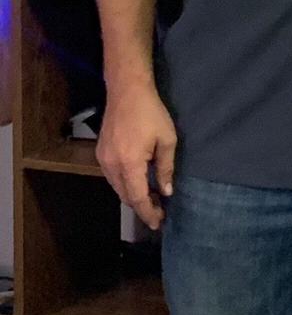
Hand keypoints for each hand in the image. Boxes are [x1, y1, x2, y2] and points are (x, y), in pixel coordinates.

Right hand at [98, 83, 176, 229]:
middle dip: (142, 207)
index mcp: (130, 163)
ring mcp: (103, 159)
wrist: (126, 91)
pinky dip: (125, 185)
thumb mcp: (167, 140)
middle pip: (125, 196)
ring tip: (152, 199)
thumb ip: (166, 168)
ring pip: (117, 188)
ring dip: (133, 196)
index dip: (148, 213)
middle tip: (160, 212)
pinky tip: (138, 183)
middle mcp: (112, 165)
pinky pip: (113, 177)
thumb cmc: (151, 113)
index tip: (158, 223)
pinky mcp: (100, 153)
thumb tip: (166, 192)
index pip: (138, 197)